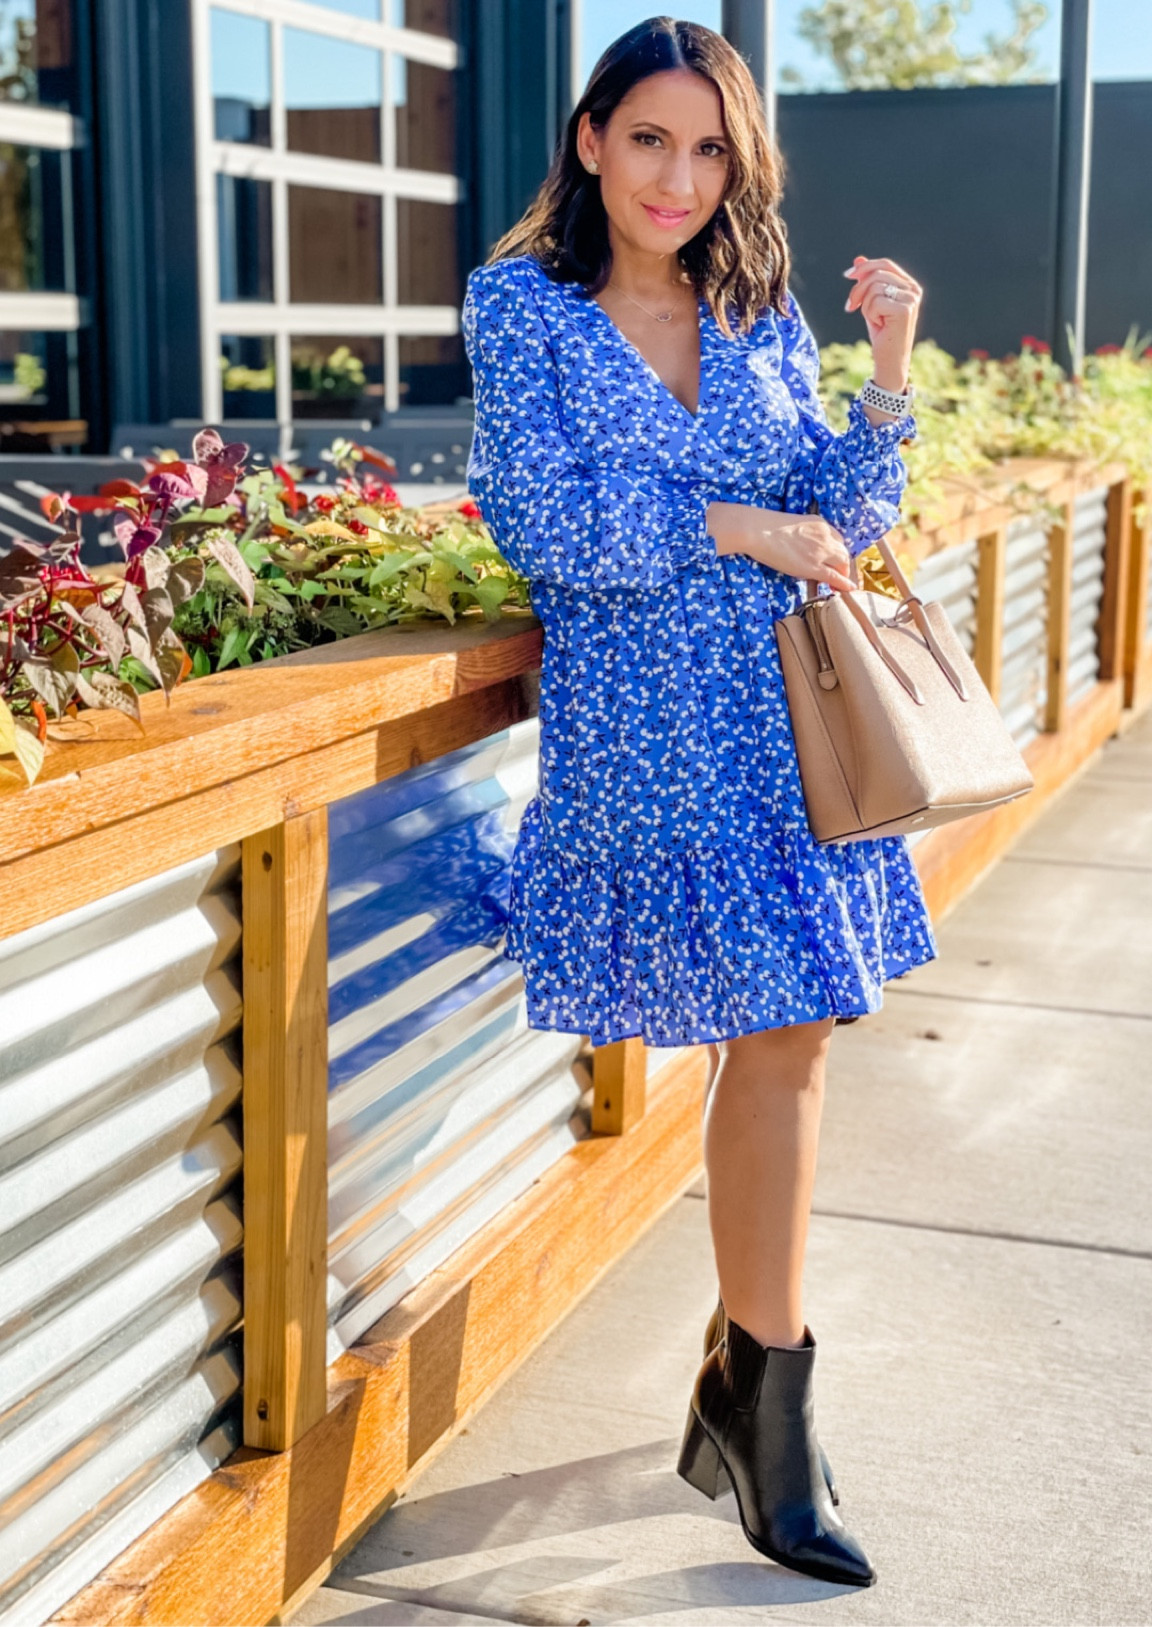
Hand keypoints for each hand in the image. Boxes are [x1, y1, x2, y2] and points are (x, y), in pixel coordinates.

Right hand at [707, 502, 855, 592]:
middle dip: (844, 565)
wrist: (759, 531)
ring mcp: (820, 551)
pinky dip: (844, 583)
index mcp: (820, 524)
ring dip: (844, 574)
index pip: (838, 540)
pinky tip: (848, 589)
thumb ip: (804, 535)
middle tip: (840, 575)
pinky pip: (834, 577)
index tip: (836, 561)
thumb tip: (802, 547)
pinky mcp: (813, 567)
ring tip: (840, 585)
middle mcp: (825, 536)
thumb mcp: (794, 525)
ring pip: (842, 565)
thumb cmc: (767, 528)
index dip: (838, 553)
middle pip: (843, 552)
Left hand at [843, 255, 921, 399]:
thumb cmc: (882, 333)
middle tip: (850, 306)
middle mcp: (914, 289)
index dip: (865, 267)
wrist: (890, 361)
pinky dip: (870, 314)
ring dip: (865, 306)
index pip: (885, 265)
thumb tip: (857, 259)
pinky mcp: (905, 309)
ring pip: (874, 287)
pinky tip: (879, 325)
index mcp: (909, 285)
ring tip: (874, 320)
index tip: (847, 275)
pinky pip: (875, 301)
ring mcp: (911, 299)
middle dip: (858, 289)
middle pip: (877, 274)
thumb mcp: (872, 303)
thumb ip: (868, 282)